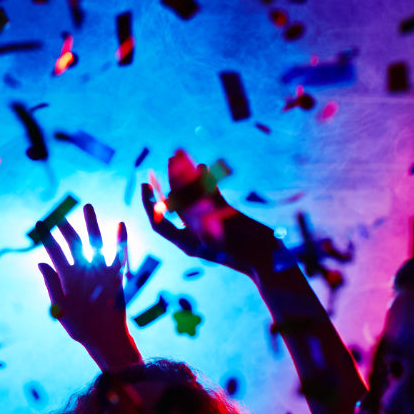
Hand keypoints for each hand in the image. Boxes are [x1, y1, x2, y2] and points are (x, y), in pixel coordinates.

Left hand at [38, 205, 135, 361]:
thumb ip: (52, 285)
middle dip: (67, 228)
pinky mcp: (115, 275)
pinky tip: (120, 225)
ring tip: (87, 207)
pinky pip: (118, 254)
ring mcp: (98, 270)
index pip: (54, 252)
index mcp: (66, 276)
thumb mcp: (60, 307)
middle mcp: (82, 269)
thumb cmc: (79, 326)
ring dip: (91, 225)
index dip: (47, 238)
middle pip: (74, 242)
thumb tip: (41, 262)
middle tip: (60, 212)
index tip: (38, 223)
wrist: (102, 337)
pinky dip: (120, 241)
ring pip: (95, 242)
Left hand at [140, 150, 276, 273]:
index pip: (159, 222)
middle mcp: (194, 232)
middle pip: (176, 204)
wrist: (267, 258)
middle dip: (169, 181)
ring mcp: (210, 223)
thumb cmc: (239, 253)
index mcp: (186, 243)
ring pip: (194, 196)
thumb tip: (173, 195)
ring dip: (187, 176)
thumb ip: (193, 217)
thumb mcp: (211, 234)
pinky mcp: (226, 215)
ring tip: (180, 155)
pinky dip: (206, 182)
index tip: (146, 185)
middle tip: (166, 160)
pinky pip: (212, 195)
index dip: (149, 204)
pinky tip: (202, 166)